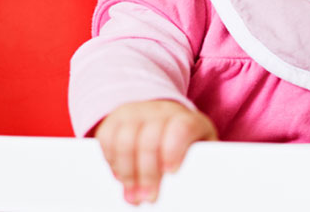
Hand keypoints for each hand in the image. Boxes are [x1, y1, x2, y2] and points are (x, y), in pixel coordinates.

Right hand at [94, 100, 217, 204]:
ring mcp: (136, 112)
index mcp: (187, 118)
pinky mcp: (115, 119)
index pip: (181, 128)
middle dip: (147, 174)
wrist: (163, 115)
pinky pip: (107, 138)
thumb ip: (202, 163)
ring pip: (125, 140)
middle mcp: (161, 111)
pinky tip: (120, 176)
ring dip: (127, 172)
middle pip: (150, 140)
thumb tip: (203, 188)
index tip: (171, 172)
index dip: (174, 150)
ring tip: (132, 195)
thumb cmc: (186, 141)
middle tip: (148, 198)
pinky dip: (111, 161)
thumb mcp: (200, 147)